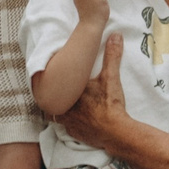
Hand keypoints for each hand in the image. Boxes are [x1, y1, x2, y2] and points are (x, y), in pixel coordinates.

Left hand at [57, 32, 132, 148]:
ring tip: (63, 105)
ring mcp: (68, 122)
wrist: (115, 131)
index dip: (53, 82)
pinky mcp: (74, 133)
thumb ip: (112, 56)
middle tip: (57, 92)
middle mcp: (65, 107)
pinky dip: (69, 124)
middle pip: (52, 100)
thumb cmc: (110, 104)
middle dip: (54, 97)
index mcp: (71, 92)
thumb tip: (116, 35)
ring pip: (55, 115)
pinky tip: (74, 120)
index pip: (55, 85)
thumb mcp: (111, 78)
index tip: (52, 79)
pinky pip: (65, 128)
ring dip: (59, 110)